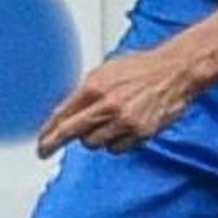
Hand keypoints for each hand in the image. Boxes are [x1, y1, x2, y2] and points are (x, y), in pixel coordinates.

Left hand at [35, 34, 213, 157]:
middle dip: (55, 143)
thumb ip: (87, 90)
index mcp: (96, 85)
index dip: (48, 132)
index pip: (62, 114)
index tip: (41, 142)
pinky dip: (116, 143)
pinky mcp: (140, 133)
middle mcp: (107, 104)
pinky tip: (123, 130)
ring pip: (93, 144)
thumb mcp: (108, 70)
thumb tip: (67, 111)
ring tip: (107, 125)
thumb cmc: (144, 67)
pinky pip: (116, 149)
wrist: (176, 70)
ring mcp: (124, 120)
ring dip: (95, 138)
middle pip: (72, 133)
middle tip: (46, 149)